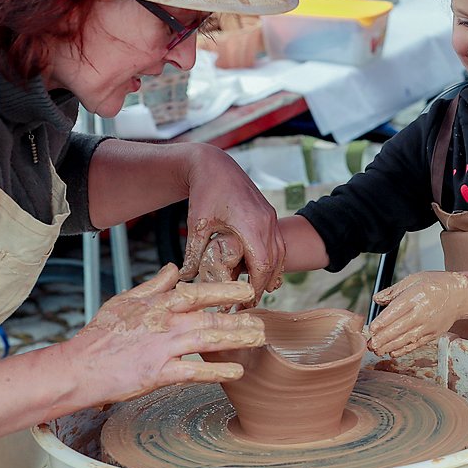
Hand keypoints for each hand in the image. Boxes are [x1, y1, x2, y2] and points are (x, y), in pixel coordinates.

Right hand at [71, 264, 263, 404]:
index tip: (246, 292)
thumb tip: (173, 269)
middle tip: (263, 322)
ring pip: (207, 340)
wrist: (79, 368)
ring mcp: (162, 348)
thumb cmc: (100, 336)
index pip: (197, 293)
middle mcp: (164, 323)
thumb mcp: (125, 301)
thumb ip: (153, 285)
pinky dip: (217, 372)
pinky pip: (194, 371)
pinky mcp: (158, 373)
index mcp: (157, 304)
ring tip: (258, 341)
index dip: (225, 292)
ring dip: (236, 340)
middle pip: (209, 317)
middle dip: (240, 319)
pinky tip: (237, 372)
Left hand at [178, 145, 284, 303]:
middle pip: (274, 263)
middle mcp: (266, 222)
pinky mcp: (269, 214)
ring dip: (271, 273)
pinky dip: (273, 260)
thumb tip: (186, 277)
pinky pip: (278, 243)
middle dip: (263, 285)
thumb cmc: (205, 191)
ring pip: (280, 254)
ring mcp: (270, 218)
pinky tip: (263, 271)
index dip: (255, 286)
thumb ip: (194, 252)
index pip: (262, 265)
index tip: (245, 301)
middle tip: (248, 303)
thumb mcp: (198, 224)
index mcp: (251, 225)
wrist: (215, 164)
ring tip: (258, 292)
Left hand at [367, 271, 467, 356]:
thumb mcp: (414, 279)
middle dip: (383, 338)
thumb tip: (376, 299)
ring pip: (407, 338)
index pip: (396, 311)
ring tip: (377, 350)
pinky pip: (417, 344)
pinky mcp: (433, 334)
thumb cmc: (436, 284)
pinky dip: (404, 350)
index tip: (371, 329)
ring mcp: (429, 325)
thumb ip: (393, 291)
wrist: (460, 295)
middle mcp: (423, 312)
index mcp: (416, 296)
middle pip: (400, 328)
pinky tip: (392, 353)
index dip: (383, 321)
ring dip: (390, 346)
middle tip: (370, 344)